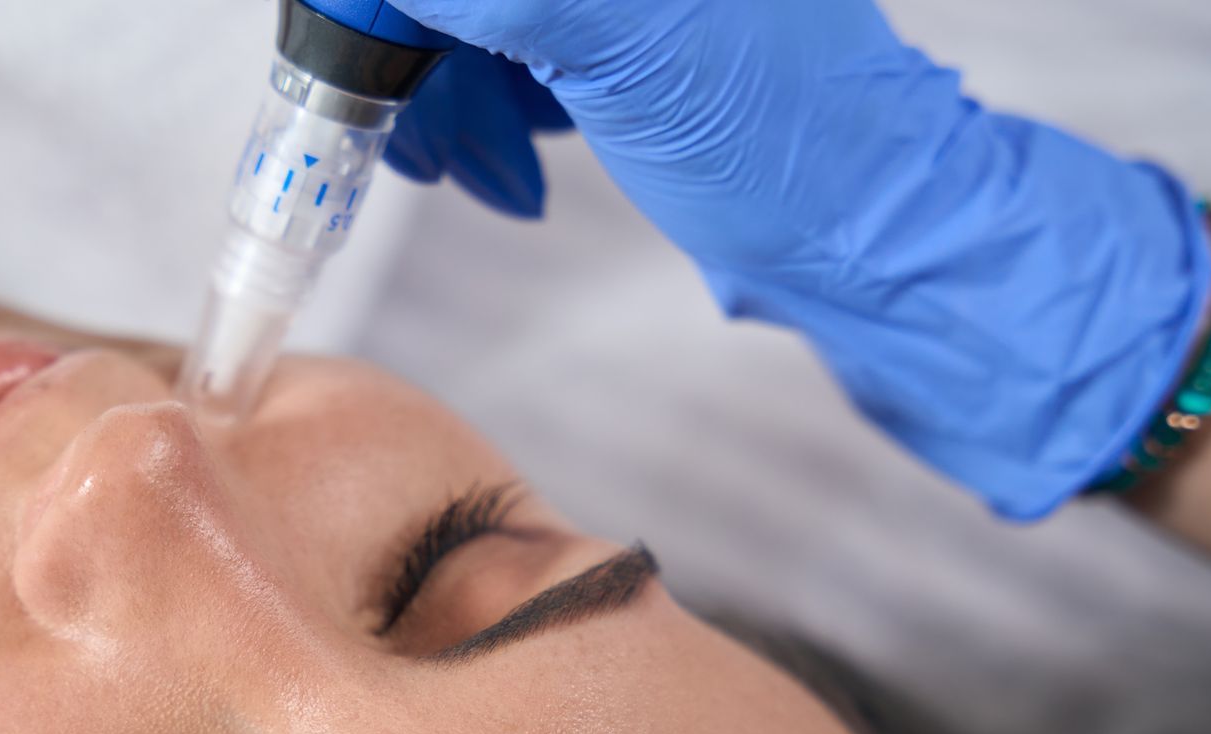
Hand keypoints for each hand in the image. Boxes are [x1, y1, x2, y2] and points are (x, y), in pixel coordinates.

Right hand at [385, 0, 1210, 519]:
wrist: (861, 234)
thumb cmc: (780, 147)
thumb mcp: (627, 47)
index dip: (373, 10)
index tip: (350, 81)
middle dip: (410, 60)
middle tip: (411, 150)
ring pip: (451, 19)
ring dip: (442, 103)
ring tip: (491, 179)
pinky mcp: (601, 29)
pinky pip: (491, 50)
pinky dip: (479, 113)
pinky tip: (512, 170)